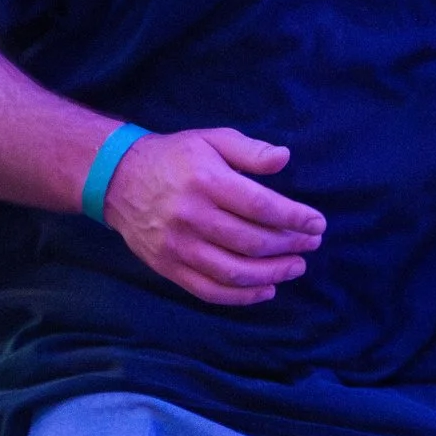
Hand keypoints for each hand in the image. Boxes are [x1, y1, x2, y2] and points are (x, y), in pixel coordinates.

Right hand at [103, 125, 322, 307]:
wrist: (118, 179)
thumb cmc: (174, 157)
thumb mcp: (211, 139)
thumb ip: (249, 150)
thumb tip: (284, 158)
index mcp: (206, 181)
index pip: (260, 206)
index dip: (294, 218)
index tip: (317, 224)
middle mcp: (192, 216)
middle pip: (252, 242)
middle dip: (290, 245)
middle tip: (311, 244)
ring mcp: (178, 246)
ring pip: (235, 271)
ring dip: (273, 274)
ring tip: (295, 266)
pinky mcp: (169, 267)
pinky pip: (211, 291)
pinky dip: (243, 296)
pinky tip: (266, 289)